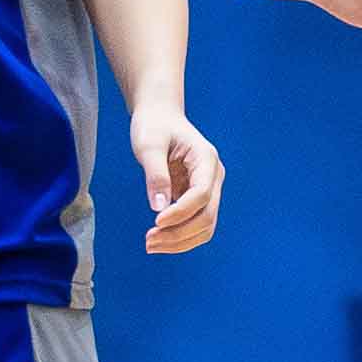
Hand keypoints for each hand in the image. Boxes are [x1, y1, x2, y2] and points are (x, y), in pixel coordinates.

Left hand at [135, 109, 224, 254]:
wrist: (159, 117)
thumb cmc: (154, 126)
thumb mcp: (149, 145)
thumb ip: (155, 175)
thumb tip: (159, 208)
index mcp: (206, 159)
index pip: (202, 194)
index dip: (181, 212)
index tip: (156, 222)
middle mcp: (213, 176)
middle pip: (207, 216)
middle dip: (180, 234)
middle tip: (148, 242)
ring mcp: (208, 188)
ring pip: (205, 226)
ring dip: (180, 240)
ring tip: (151, 244)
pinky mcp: (197, 197)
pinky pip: (195, 223)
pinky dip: (179, 236)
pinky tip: (157, 238)